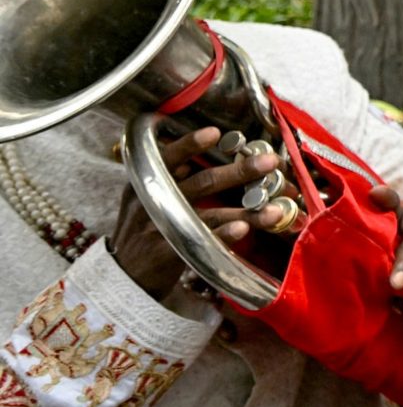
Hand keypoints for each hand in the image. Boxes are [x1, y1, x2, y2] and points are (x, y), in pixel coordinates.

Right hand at [107, 125, 287, 303]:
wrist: (124, 274)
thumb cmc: (144, 227)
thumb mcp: (147, 193)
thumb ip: (172, 171)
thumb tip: (204, 143)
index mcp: (149, 182)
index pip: (169, 158)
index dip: (190, 144)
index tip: (215, 132)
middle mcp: (155, 202)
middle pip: (202, 183)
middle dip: (239, 171)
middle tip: (269, 162)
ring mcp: (163, 229)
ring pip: (210, 215)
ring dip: (245, 211)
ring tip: (274, 208)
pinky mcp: (169, 254)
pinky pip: (201, 241)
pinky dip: (223, 234)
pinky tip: (243, 229)